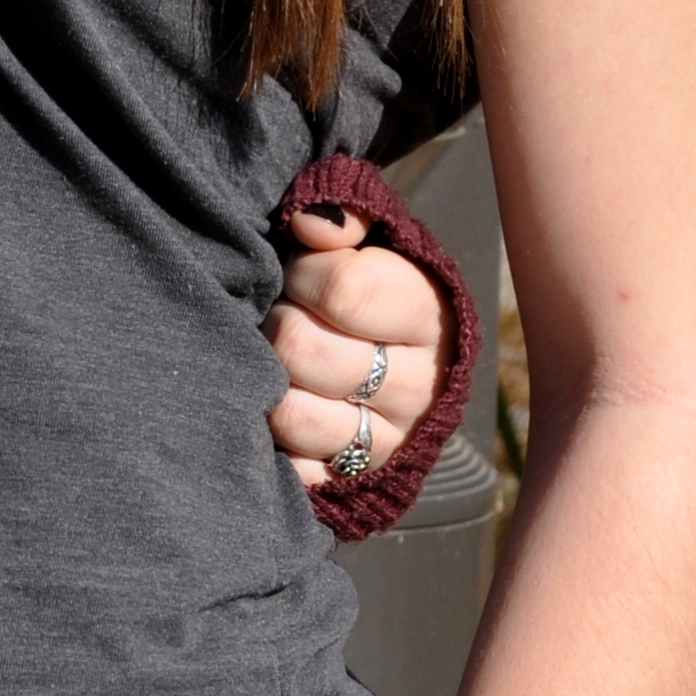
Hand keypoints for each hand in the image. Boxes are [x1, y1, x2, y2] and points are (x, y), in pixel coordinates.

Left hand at [265, 207, 449, 487]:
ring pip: (294, 415)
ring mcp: (388, 442)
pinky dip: (272, 438)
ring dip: (267, 379)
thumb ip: (344, 212)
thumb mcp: (370, 232)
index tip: (296, 270)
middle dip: (277, 323)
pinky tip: (276, 404)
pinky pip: (293, 471)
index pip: (343, 290)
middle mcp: (419, 386)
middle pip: (305, 352)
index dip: (301, 273)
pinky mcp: (354, 483)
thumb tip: (310, 226)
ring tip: (275, 358)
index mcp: (428, 313)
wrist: (392, 351)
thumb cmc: (367, 276)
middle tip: (280, 314)